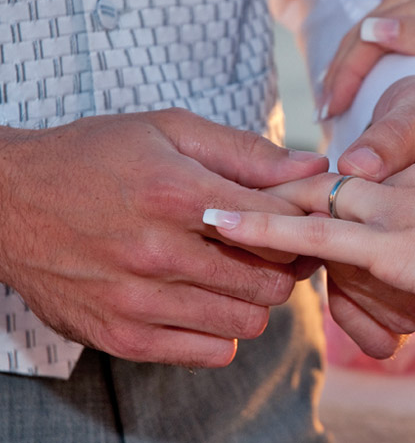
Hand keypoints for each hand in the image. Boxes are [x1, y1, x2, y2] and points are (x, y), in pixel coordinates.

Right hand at [0, 108, 328, 366]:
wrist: (8, 202)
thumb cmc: (95, 158)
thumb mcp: (169, 131)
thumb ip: (247, 151)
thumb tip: (314, 166)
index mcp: (175, 193)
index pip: (279, 224)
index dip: (298, 220)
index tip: (294, 217)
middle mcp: (158, 252)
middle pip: (271, 281)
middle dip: (281, 265)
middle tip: (268, 249)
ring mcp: (138, 301)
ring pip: (249, 321)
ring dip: (253, 300)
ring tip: (233, 273)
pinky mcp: (122, 336)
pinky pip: (212, 353)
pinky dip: (221, 331)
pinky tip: (205, 301)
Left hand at [206, 158, 414, 339]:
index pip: (373, 176)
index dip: (333, 182)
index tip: (302, 186)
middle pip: (334, 180)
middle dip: (285, 185)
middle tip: (233, 188)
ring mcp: (402, 212)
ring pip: (314, 199)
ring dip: (261, 204)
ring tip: (206, 206)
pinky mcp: (394, 245)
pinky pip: (314, 235)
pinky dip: (263, 230)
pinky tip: (222, 225)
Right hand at [323, 0, 414, 121]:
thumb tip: (372, 30)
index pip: (380, 29)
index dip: (349, 66)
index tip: (331, 105)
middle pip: (381, 24)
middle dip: (348, 62)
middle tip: (327, 102)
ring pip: (394, 24)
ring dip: (363, 50)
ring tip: (340, 79)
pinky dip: (393, 26)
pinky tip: (381, 25)